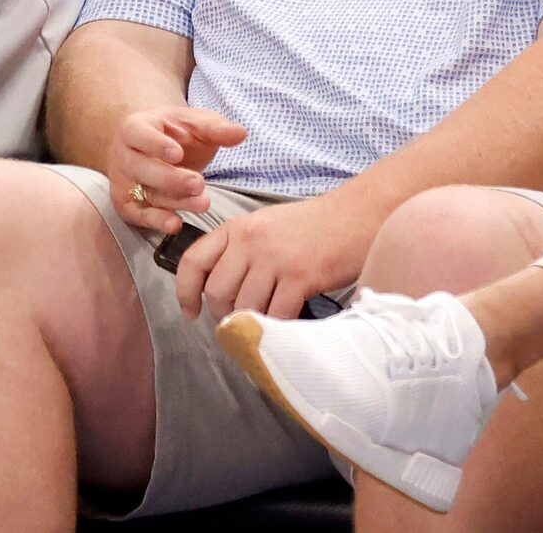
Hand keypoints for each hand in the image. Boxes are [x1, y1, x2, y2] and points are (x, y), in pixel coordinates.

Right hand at [107, 103, 245, 233]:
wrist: (152, 148)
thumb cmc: (175, 134)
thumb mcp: (195, 124)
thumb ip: (216, 128)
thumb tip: (241, 132)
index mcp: (134, 128)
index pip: (138, 134)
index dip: (155, 144)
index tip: (177, 153)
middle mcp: (123, 155)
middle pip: (140, 168)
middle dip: (170, 178)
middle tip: (198, 183)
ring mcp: (123, 182)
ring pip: (144, 193)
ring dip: (173, 201)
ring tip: (203, 204)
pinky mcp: (128, 204)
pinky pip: (140, 215)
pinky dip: (156, 221)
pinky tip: (176, 224)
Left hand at [174, 190, 373, 323]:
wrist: (357, 215)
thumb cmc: (313, 225)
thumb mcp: (266, 227)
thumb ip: (240, 251)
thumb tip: (219, 290)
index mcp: (237, 227)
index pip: (193, 260)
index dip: (185, 292)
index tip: (190, 312)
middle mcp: (250, 241)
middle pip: (217, 291)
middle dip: (223, 314)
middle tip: (240, 321)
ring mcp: (275, 259)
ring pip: (245, 307)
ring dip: (252, 323)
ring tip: (266, 324)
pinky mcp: (301, 277)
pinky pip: (277, 314)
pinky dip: (279, 327)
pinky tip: (287, 325)